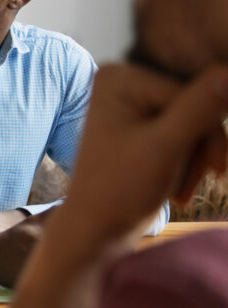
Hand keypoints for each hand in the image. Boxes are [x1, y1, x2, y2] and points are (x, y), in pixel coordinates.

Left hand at [63, 63, 227, 244]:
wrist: (95, 229)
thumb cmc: (120, 190)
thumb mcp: (166, 147)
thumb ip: (200, 108)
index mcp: (119, 78)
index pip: (195, 94)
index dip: (208, 134)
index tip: (211, 171)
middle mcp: (122, 81)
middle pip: (196, 106)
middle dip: (200, 149)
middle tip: (187, 187)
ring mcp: (131, 102)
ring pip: (195, 123)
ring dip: (195, 160)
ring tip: (177, 190)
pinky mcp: (140, 123)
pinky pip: (184, 134)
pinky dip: (186, 162)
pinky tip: (172, 186)